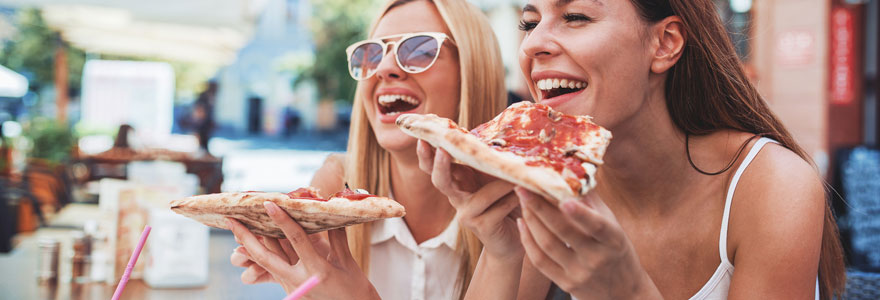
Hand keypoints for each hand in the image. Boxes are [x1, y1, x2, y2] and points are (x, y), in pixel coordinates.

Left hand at [227, 201, 378, 299]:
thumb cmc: (355, 290)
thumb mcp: (348, 263)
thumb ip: (337, 238)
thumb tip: (333, 215)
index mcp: (317, 271)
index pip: (297, 241)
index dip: (283, 220)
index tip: (269, 203)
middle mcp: (299, 280)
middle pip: (266, 257)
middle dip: (246, 238)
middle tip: (231, 220)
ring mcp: (292, 286)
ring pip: (265, 263)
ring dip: (249, 246)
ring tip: (237, 228)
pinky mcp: (290, 289)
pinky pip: (272, 268)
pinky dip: (263, 253)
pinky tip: (253, 242)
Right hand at [417, 140, 522, 261]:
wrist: (514, 238)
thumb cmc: (506, 202)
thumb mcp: (496, 178)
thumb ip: (492, 162)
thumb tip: (502, 136)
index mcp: (458, 182)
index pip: (435, 166)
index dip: (426, 154)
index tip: (422, 138)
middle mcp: (457, 198)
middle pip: (440, 181)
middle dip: (440, 165)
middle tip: (442, 150)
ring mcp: (466, 214)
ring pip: (480, 196)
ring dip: (501, 186)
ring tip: (518, 178)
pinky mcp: (481, 227)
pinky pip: (498, 209)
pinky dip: (512, 200)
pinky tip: (523, 196)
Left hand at [516, 187, 661, 298]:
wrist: (622, 291)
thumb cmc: (615, 249)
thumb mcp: (612, 224)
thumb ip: (591, 201)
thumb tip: (572, 169)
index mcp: (613, 240)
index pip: (597, 226)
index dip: (581, 214)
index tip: (563, 199)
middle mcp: (597, 258)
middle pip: (563, 232)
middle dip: (540, 208)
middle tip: (523, 187)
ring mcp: (579, 273)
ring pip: (547, 245)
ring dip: (531, 219)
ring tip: (522, 200)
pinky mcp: (565, 283)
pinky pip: (539, 261)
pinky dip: (528, 240)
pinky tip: (522, 222)